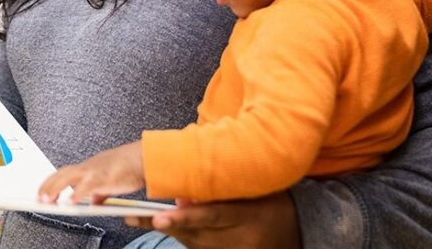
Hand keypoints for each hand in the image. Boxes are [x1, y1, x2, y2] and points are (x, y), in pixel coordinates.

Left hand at [37, 141, 144, 203]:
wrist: (143, 158)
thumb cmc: (128, 167)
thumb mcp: (109, 181)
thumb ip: (99, 192)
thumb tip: (95, 202)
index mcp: (88, 168)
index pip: (63, 173)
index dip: (50, 183)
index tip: (40, 193)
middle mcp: (88, 167)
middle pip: (61, 173)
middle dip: (48, 186)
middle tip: (39, 199)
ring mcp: (95, 170)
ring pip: (69, 176)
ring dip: (56, 188)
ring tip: (48, 201)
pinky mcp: (105, 177)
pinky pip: (89, 185)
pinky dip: (79, 193)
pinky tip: (72, 201)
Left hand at [124, 193, 300, 248]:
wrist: (298, 230)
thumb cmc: (271, 200)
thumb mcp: (251, 188)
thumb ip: (219, 190)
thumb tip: (181, 194)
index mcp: (251, 215)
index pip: (214, 216)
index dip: (186, 217)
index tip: (161, 216)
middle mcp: (244, 240)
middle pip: (198, 235)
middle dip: (165, 225)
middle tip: (134, 215)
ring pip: (195, 245)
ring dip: (170, 230)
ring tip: (143, 216)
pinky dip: (185, 238)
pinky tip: (170, 225)